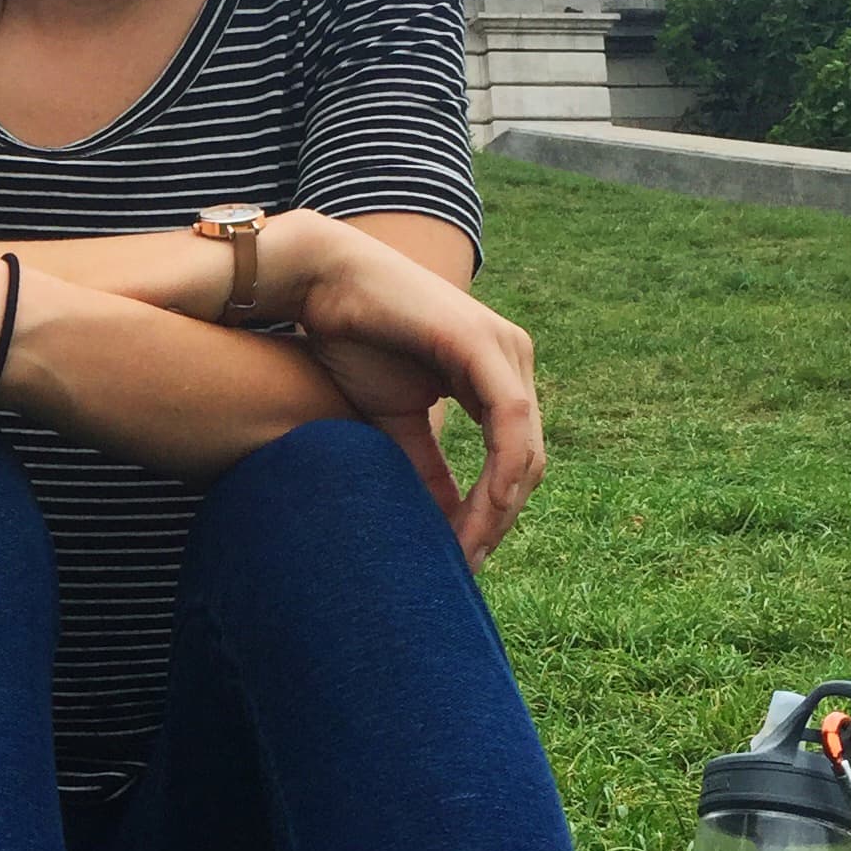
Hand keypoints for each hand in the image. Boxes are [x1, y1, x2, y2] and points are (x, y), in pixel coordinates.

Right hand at [277, 218, 542, 562]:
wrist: (322, 282)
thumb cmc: (354, 341)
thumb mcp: (394, 422)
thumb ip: (425, 468)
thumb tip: (444, 524)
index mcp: (496, 375)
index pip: (514, 460)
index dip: (494, 516)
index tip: (465, 562)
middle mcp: (511, 359)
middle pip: (527, 462)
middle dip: (499, 522)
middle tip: (465, 568)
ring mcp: (503, 349)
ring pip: (524, 448)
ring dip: (499, 509)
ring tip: (465, 552)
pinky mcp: (483, 344)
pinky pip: (508, 420)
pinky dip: (499, 471)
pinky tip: (482, 511)